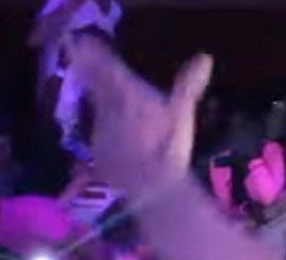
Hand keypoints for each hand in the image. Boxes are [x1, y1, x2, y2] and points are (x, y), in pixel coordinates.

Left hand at [66, 34, 212, 192]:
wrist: (148, 191)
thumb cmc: (167, 148)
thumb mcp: (181, 114)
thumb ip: (188, 84)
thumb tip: (205, 57)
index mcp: (127, 95)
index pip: (108, 70)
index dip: (96, 56)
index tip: (84, 42)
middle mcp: (108, 110)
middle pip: (97, 87)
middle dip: (89, 71)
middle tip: (80, 56)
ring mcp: (100, 134)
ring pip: (96, 109)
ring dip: (95, 99)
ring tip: (92, 88)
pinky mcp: (99, 157)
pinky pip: (98, 134)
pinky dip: (101, 127)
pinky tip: (103, 129)